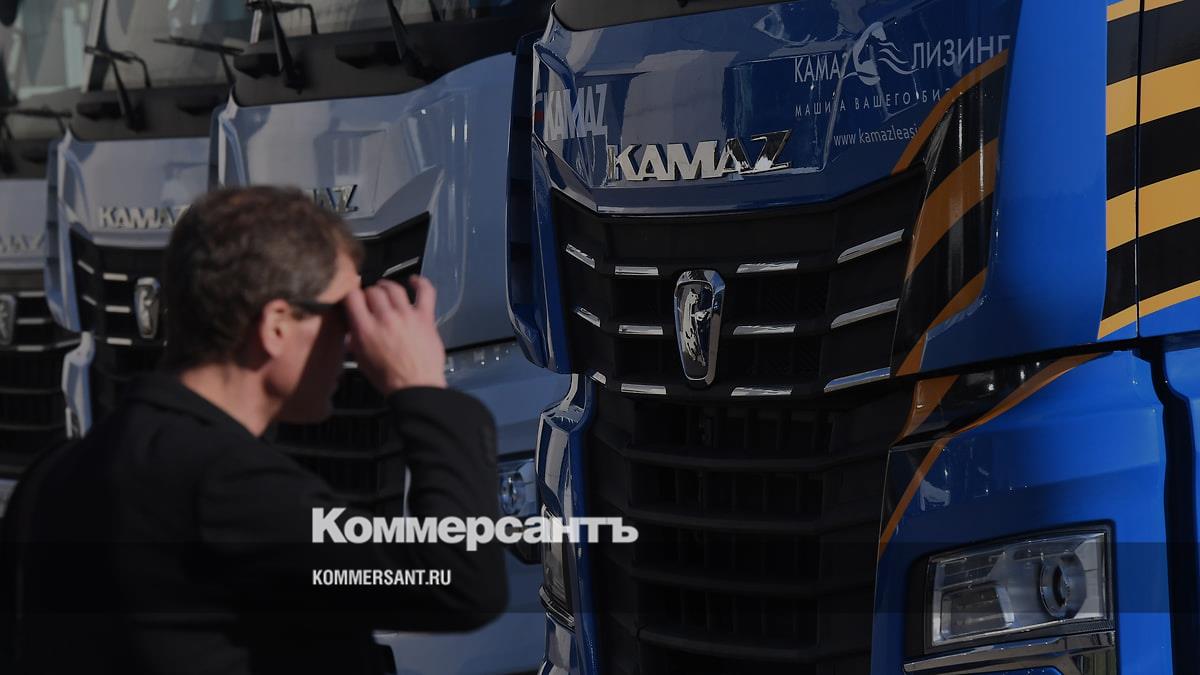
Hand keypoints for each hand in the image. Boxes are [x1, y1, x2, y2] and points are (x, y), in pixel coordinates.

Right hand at [344, 276, 446, 393]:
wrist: (417, 387)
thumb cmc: (387, 378)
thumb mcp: (361, 360)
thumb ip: (355, 339)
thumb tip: (352, 327)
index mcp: (365, 329)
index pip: (352, 296)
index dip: (350, 295)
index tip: (353, 300)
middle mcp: (384, 317)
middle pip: (373, 291)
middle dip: (369, 294)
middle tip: (370, 301)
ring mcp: (406, 315)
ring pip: (394, 288)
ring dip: (387, 287)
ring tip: (384, 290)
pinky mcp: (425, 317)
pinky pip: (425, 292)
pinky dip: (420, 282)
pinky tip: (414, 280)